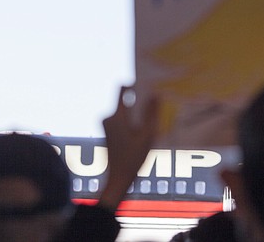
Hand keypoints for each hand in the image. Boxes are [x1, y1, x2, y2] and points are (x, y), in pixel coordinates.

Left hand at [98, 87, 158, 210]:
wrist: (118, 179)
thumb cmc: (133, 158)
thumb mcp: (147, 135)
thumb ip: (151, 113)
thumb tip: (155, 94)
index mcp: (116, 115)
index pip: (122, 89)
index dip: (134, 84)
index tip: (148, 86)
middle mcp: (108, 117)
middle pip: (125, 101)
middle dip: (140, 101)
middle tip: (156, 104)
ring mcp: (107, 125)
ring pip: (125, 112)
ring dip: (138, 113)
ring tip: (153, 120)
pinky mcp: (109, 132)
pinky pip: (122, 120)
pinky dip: (133, 121)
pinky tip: (144, 131)